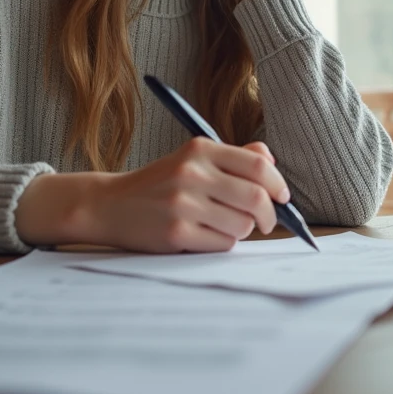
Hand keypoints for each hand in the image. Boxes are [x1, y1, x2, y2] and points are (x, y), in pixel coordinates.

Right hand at [15, 139, 289, 252]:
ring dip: (244, 230)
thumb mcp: (192, 160)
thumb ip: (233, 157)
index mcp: (200, 149)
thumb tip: (270, 161)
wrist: (110, 205)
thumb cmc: (160, 184)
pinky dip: (224, 243)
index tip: (282, 197)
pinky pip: (222, 244)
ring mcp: (182, 204)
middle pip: (256, 198)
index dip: (278, 184)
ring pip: (242, 225)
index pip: (258, 166)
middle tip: (267, 222)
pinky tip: (208, 236)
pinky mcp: (175, 233)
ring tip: (227, 226)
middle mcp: (191, 173)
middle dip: (270, 215)